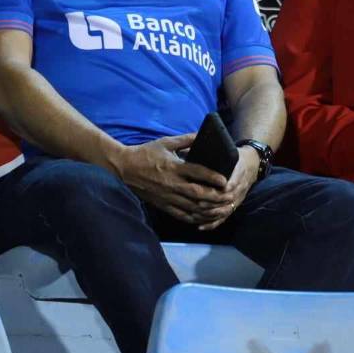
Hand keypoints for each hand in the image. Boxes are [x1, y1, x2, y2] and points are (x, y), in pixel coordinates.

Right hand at [112, 133, 227, 224]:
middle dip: (216, 197)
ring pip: (191, 207)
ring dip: (209, 210)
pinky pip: (180, 215)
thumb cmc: (146, 153)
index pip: (197, 173)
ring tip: (222, 209)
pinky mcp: (162, 205)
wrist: (124, 168)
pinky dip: (194, 218)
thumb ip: (186, 139)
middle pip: (198, 194)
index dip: (212, 177)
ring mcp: (167, 196)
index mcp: (174, 167)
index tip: (225, 180)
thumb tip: (202, 134)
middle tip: (229, 197)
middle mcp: (172, 184)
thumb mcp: (165, 142)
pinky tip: (204, 218)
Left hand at [193, 146, 260, 231]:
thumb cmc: (237, 156)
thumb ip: (214, 154)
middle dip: (209, 204)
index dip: (216, 190)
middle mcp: (239, 188)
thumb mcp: (230, 152)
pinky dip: (212, 223)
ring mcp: (237, 199)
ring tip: (194, 215)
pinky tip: (200, 226)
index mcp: (239, 173)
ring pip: (223, 211)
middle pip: (224, 201)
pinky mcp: (234, 205)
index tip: (202, 192)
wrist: (253, 164)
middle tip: (193, 204)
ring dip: (209, 215)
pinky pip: (224, 217)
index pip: (229, 185)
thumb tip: (190, 151)